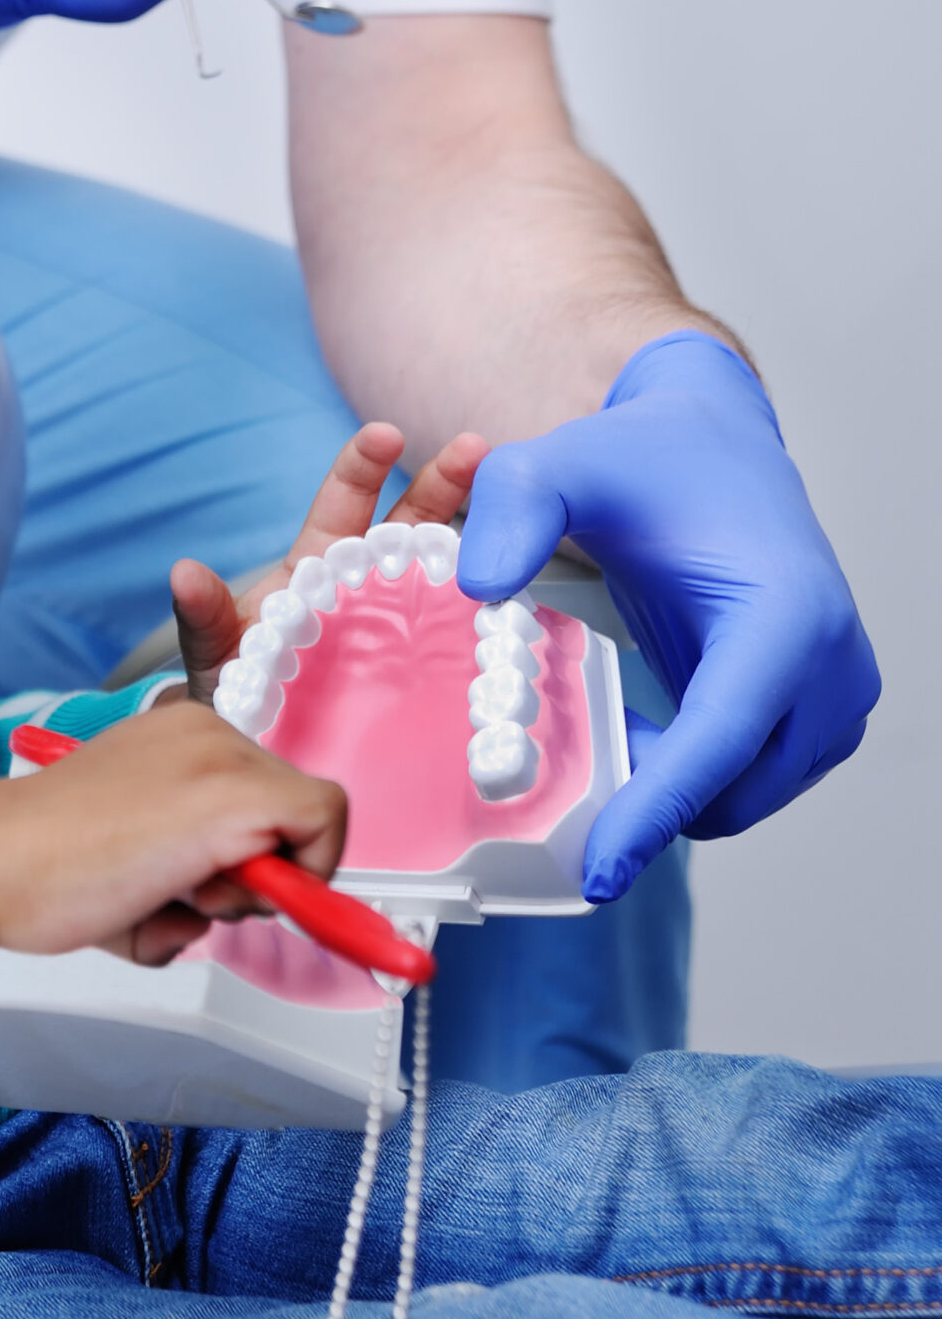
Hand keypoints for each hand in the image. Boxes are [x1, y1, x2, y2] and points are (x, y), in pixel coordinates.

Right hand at [0, 700, 344, 969]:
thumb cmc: (40, 864)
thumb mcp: (129, 852)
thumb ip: (186, 872)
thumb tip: (223, 908)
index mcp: (180, 733)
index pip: (260, 793)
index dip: (250, 852)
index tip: (211, 884)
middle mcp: (209, 731)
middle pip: (288, 815)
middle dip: (254, 876)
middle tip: (182, 895)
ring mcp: (226, 759)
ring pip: (307, 829)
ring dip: (252, 893)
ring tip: (168, 897)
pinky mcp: (238, 797)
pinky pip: (326, 832)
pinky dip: (299, 883)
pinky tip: (206, 894)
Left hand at [168, 423, 491, 705]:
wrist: (264, 764)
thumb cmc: (237, 697)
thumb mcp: (217, 658)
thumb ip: (204, 617)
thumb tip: (182, 573)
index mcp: (316, 567)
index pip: (343, 502)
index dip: (363, 464)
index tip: (384, 433)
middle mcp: (367, 588)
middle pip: (411, 521)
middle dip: (442, 481)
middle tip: (475, 449)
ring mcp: (403, 629)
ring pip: (447, 571)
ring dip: (479, 540)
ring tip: (517, 516)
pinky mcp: (428, 675)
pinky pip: (464, 639)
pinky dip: (491, 617)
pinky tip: (516, 604)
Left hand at [456, 330, 879, 900]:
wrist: (712, 445)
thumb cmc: (642, 460)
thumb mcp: (558, 465)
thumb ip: (511, 509)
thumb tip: (479, 588)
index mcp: (786, 613)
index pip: (720, 742)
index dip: (655, 812)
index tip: (595, 873)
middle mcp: (831, 662)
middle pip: (734, 788)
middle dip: (648, 809)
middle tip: (555, 791)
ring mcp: (840, 691)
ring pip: (745, 795)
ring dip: (670, 789)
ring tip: (599, 734)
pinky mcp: (826, 708)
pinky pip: (754, 777)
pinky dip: (694, 775)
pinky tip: (638, 728)